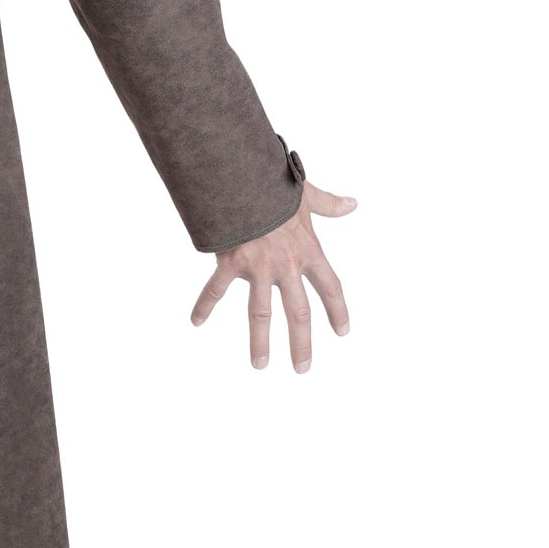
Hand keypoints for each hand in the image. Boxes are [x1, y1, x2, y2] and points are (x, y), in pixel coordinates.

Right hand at [191, 182, 354, 373]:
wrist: (244, 179)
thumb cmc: (275, 186)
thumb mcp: (306, 194)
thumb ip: (329, 204)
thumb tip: (353, 204)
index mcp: (309, 251)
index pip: (330, 288)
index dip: (338, 311)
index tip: (343, 332)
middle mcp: (286, 266)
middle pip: (299, 313)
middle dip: (302, 344)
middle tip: (303, 368)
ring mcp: (258, 268)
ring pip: (260, 313)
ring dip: (260, 341)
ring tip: (259, 365)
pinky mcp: (230, 264)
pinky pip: (215, 290)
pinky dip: (204, 306)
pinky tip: (195, 322)